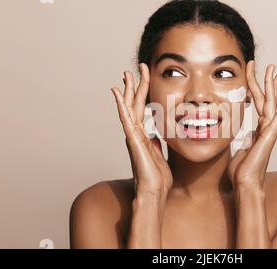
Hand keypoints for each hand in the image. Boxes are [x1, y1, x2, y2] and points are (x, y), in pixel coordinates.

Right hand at [111, 64, 172, 196]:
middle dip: (136, 85)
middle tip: (136, 68)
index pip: (143, 108)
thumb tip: (155, 132)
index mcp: (143, 135)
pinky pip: (126, 119)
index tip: (146, 78)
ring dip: (128, 90)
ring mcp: (132, 136)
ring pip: (129, 107)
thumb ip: (156, 141)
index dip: (144, 92)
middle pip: (134, 104)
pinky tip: (117, 93)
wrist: (155, 191)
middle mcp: (135, 133)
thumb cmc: (158, 177)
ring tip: (126, 74)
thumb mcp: (159, 153)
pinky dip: (121, 105)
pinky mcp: (132, 140)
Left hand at [227, 61, 276, 188]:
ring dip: (273, 86)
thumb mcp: (237, 149)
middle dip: (267, 82)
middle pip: (266, 99)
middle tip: (271, 66)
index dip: (254, 88)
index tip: (253, 75)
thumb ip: (241, 139)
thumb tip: (241, 133)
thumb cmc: (241, 171)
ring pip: (272, 103)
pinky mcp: (270, 136)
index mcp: (257, 130)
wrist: (245, 183)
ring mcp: (269, 131)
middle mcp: (265, 128)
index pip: (256, 104)